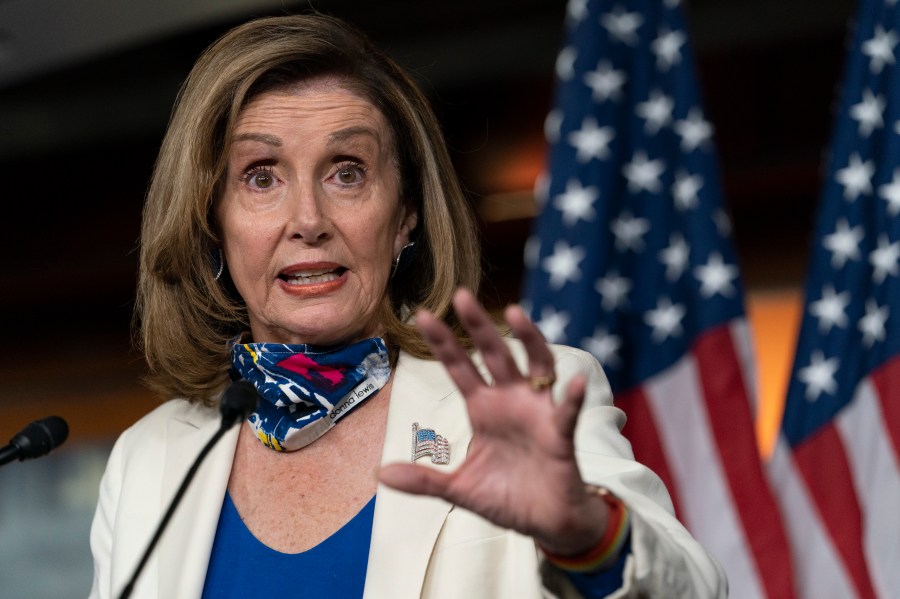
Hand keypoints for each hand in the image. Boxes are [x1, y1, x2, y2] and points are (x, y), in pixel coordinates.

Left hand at [379, 288, 608, 555]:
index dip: (443, 343)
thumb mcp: (459, 490)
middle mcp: (510, 401)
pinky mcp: (560, 435)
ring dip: (528, 339)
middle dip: (478, 326)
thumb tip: (379, 473)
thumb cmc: (507, 498)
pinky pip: (567, 412)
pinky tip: (574, 381)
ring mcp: (538, 413)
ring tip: (515, 314)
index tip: (422, 315)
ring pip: (536, 366)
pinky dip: (572, 397)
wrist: (546, 523)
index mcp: (483, 408)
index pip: (459, 368)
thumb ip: (423, 480)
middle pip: (493, 354)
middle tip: (461, 295)